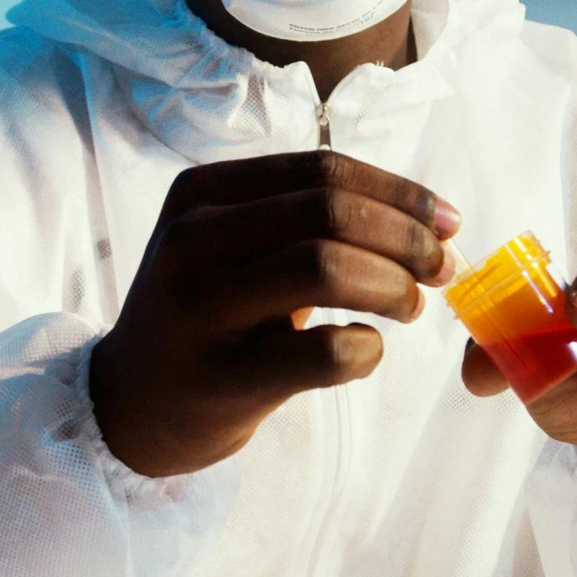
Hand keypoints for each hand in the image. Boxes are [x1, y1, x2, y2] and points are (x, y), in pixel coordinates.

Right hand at [90, 150, 460, 475]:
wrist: (128, 405)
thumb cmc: (205, 318)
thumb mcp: (229, 247)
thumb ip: (304, 219)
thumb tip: (426, 220)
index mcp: (201, 193)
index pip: (322, 171)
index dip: (400, 193)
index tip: (448, 222)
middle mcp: (192, 241)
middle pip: (330, 212)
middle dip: (407, 238)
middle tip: (444, 269)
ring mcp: (201, 310)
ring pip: (326, 268)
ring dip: (393, 286)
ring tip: (411, 307)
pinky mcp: (220, 379)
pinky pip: (322, 354)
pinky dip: (366, 350)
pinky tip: (365, 352)